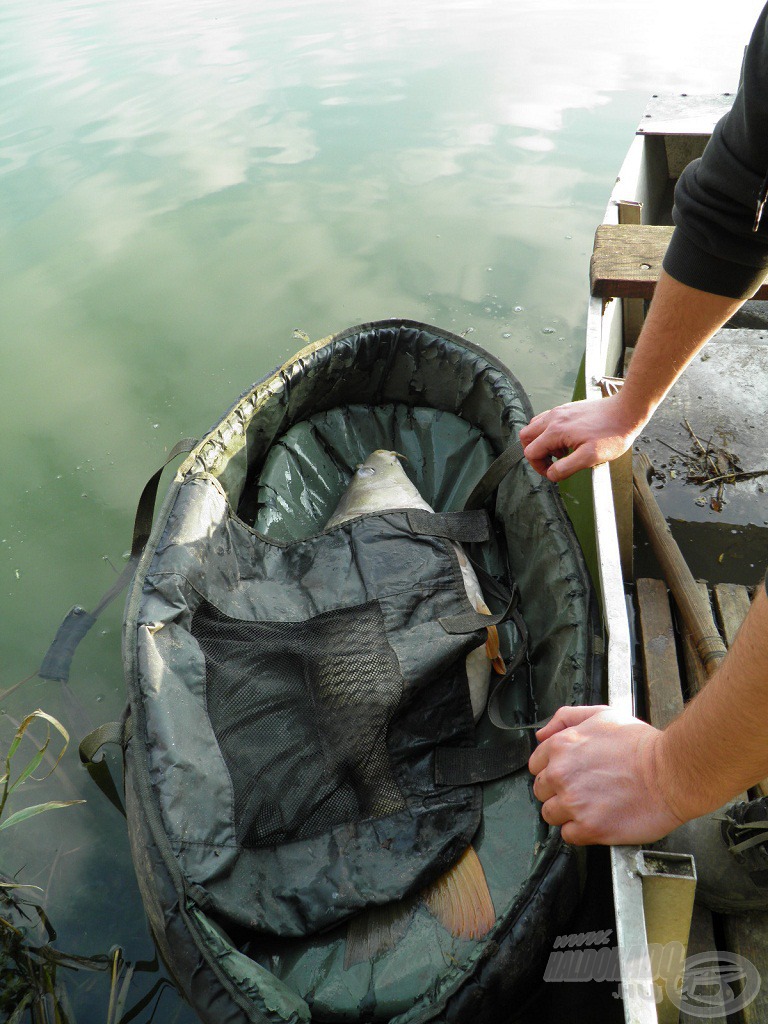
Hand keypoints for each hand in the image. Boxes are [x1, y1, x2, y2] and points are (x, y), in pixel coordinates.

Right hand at [519, 395, 641, 481]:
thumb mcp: (590, 458)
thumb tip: (551, 474)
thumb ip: (566, 467)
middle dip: (534, 453)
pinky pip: (547, 420)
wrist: (626, 411)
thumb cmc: (611, 434)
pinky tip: (566, 440)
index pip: (531, 452)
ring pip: (534, 426)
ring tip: (560, 451)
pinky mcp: (567, 409)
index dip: (539, 467)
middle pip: (526, 437)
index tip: (553, 472)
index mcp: (555, 431)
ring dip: (541, 442)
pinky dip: (549, 432)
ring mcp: (559, 411)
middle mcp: (553, 418)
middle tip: (552, 462)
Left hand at [528, 706, 683, 844]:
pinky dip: (580, 831)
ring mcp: (573, 802)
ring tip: (591, 806)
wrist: (670, 772)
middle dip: (558, 791)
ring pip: (551, 814)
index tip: (567, 775)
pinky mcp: (589, 828)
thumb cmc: (641, 744)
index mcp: (561, 746)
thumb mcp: (601, 715)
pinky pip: (568, 835)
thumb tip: (541, 734)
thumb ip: (565, 718)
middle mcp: (561, 774)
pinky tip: (598, 819)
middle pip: (541, 791)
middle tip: (582, 790)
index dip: (552, 770)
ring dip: (566, 813)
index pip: (536, 765)